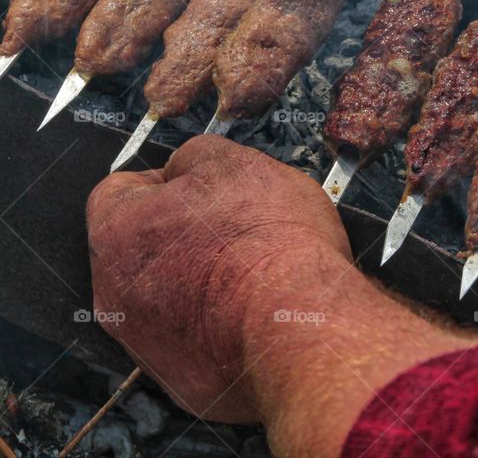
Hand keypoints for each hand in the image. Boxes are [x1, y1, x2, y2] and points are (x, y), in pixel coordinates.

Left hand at [87, 135, 351, 421]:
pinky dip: (224, 326)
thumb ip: (198, 156)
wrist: (301, 327)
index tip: (206, 185)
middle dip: (187, 236)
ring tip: (259, 273)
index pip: (121, 191)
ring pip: (171, 300)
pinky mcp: (186, 381)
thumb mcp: (238, 163)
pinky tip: (262, 311)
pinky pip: (198, 342)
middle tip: (239, 228)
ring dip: (206, 284)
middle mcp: (116, 295)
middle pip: (145, 250)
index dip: (169, 181)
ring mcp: (148, 346)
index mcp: (117, 232)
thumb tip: (190, 166)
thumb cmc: (269, 245)